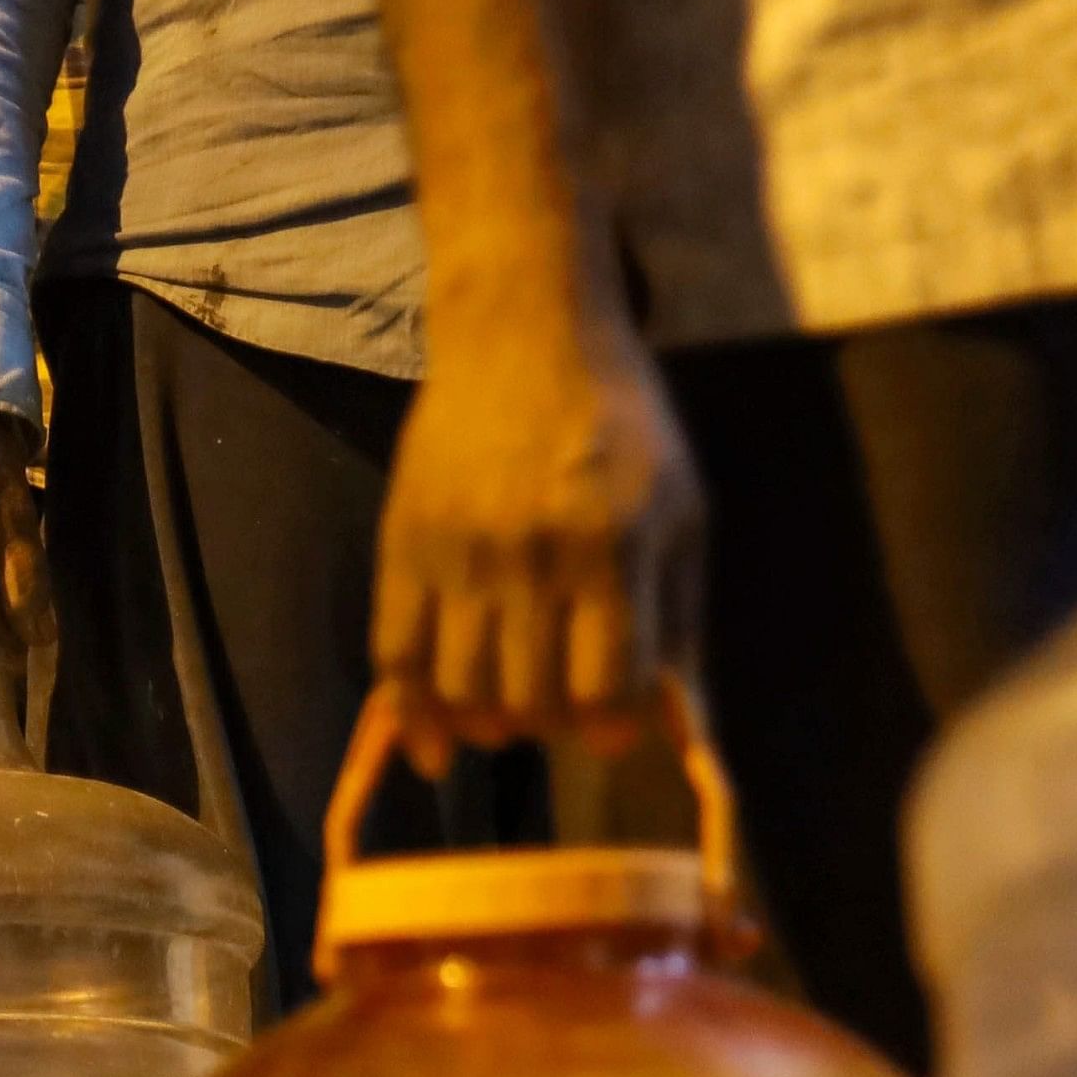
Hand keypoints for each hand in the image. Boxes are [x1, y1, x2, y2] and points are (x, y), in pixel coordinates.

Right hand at [373, 315, 702, 776]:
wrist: (524, 331)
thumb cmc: (621, 423)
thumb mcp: (681, 508)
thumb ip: (677, 615)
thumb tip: (670, 722)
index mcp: (613, 549)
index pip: (607, 687)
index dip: (609, 726)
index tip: (607, 727)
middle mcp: (533, 556)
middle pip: (531, 700)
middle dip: (547, 722)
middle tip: (554, 705)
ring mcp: (460, 552)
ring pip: (463, 690)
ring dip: (486, 722)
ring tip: (501, 712)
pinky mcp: (403, 543)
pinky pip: (395, 656)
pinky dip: (408, 716)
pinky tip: (429, 744)